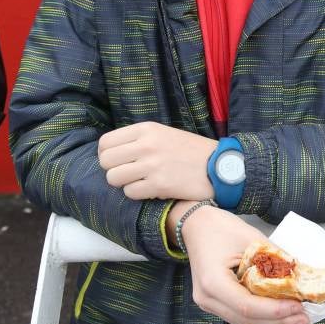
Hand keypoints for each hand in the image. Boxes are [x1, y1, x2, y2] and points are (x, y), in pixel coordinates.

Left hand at [98, 121, 216, 201]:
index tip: (117, 161)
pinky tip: (150, 190)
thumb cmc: (190, 151)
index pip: (105, 142)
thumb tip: (110, 152)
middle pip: (106, 161)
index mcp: (146, 129)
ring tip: (139, 182)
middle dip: (113, 170)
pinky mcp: (158, 185)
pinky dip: (137, 194)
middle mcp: (146, 145)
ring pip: (114, 178)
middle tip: (128, 174)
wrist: (219, 165)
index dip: (106, 155)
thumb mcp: (164, 134)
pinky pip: (130, 193)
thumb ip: (138, 140)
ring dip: (124, 184)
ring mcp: (152, 165)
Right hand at [173, 202, 309, 323]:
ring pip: (245, 322)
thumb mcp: (251, 238)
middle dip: (279, 322)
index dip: (275, 310)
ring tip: (298, 320)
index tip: (299, 306)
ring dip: (273, 323)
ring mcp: (209, 304)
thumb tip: (302, 276)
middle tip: (305, 320)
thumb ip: (275, 259)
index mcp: (213, 282)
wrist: (196, 226)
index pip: (247, 306)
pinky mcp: (216, 303)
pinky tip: (281, 314)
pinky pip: (241, 315)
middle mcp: (207, 299)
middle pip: (247, 320)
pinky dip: (263, 316)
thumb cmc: (220, 228)